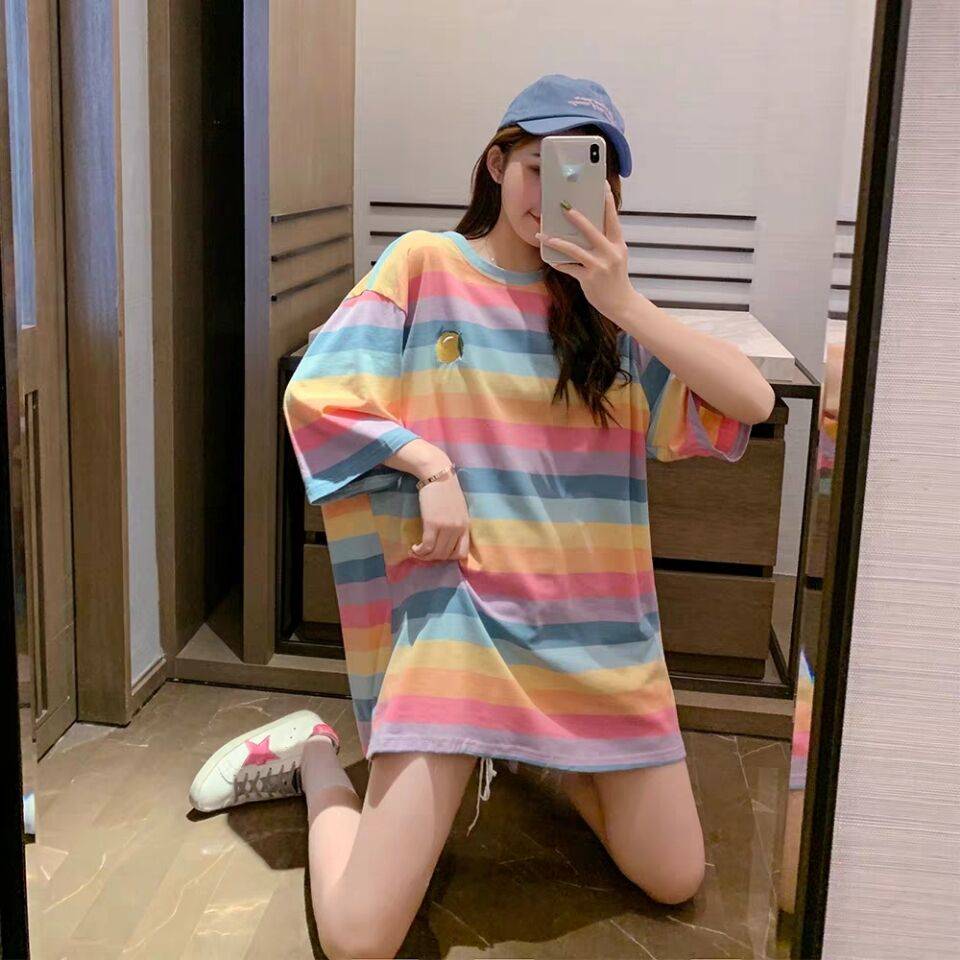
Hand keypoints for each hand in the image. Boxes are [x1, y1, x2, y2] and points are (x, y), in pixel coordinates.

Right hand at [411, 469, 470, 562]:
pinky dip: (419, 551)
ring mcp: (445, 527)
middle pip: (446, 555)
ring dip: (424, 556)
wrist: (437, 474)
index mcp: (466, 525)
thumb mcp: (458, 508)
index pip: (462, 553)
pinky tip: (414, 547)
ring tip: (417, 551)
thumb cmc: (446, 489)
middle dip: (434, 558)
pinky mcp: (432, 524)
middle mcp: (457, 529)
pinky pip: (426, 546)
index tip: (439, 553)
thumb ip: (457, 523)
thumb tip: (450, 539)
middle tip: (424, 553)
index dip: (449, 558)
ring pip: (435, 553)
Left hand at [535, 181, 635, 324]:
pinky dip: (560, 263)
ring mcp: (600, 266)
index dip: (608, 202)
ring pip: (575, 250)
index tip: (603, 185)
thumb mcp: (616, 257)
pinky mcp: (589, 279)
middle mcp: (611, 253)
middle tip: (563, 206)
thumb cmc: (615, 277)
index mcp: (618, 244)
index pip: (613, 219)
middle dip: (577, 218)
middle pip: (592, 230)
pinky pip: (570, 268)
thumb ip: (605, 242)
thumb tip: (585, 227)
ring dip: (557, 242)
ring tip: (543, 236)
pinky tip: (551, 259)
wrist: (621, 303)